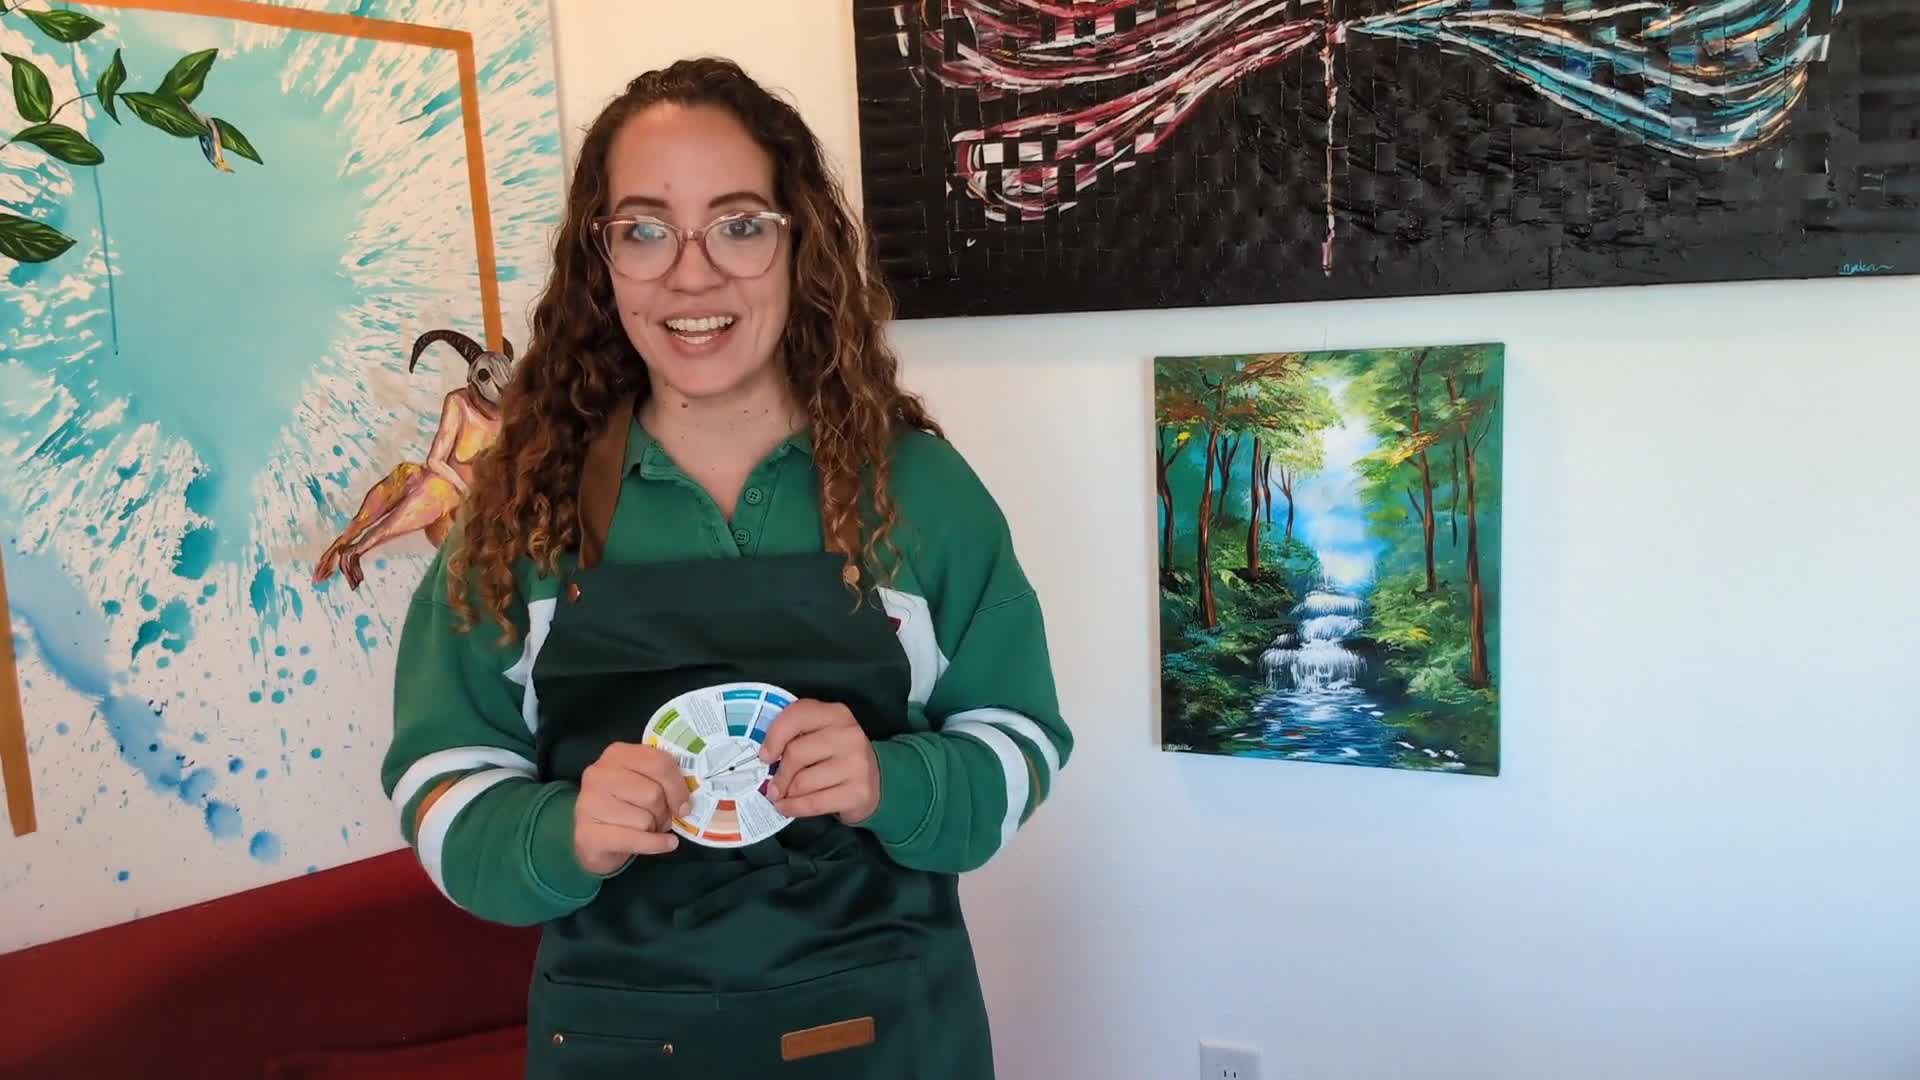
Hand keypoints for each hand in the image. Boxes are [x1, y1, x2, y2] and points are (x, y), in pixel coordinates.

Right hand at [572, 741, 686, 874]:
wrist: (595, 840)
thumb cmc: (626, 806)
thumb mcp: (644, 783)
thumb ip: (663, 781)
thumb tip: (685, 803)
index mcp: (617, 754)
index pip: (659, 763)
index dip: (678, 787)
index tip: (684, 804)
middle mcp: (598, 774)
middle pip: (653, 793)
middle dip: (664, 812)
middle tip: (660, 818)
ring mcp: (588, 803)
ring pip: (644, 819)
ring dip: (653, 829)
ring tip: (646, 828)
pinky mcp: (587, 834)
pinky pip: (635, 840)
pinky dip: (656, 844)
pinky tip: (665, 844)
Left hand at [759, 700, 879, 823]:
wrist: (875, 780)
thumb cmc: (836, 755)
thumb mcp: (820, 734)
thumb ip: (796, 735)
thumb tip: (766, 758)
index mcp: (836, 714)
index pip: (797, 716)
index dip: (774, 737)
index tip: (765, 756)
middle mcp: (849, 735)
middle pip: (796, 753)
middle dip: (779, 774)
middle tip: (772, 786)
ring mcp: (856, 764)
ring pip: (802, 782)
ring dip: (786, 793)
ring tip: (783, 796)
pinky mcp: (858, 792)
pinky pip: (813, 803)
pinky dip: (793, 808)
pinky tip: (786, 807)